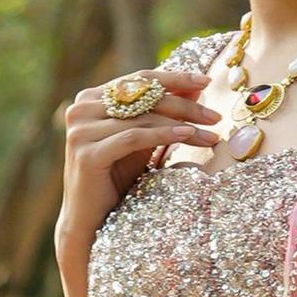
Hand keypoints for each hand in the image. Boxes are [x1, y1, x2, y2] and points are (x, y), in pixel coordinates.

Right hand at [57, 59, 218, 255]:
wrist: (90, 218)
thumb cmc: (117, 176)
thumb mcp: (145, 138)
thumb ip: (163, 111)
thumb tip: (197, 87)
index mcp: (91, 98)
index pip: (140, 79)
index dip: (175, 78)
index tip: (207, 81)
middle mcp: (81, 108)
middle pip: (143, 96)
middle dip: (184, 105)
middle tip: (215, 117)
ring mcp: (81, 131)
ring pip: (142, 118)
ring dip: (182, 124)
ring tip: (211, 134)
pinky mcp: (87, 153)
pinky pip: (133, 138)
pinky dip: (163, 135)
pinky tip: (188, 136)